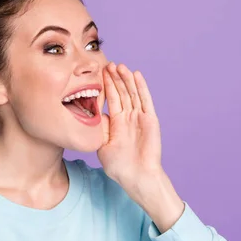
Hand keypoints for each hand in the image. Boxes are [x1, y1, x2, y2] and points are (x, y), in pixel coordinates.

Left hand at [97, 62, 184, 232]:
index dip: (106, 85)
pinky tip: (136, 75)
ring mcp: (140, 117)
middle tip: (108, 63)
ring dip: (126, 79)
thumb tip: (90, 113)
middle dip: (115, 78)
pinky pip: (145, 100)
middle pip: (122, 92)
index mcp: (117, 122)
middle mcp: (129, 117)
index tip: (100, 73)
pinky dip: (141, 87)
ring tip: (120, 65)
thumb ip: (99, 128)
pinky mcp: (150, 120)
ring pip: (132, 93)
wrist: (136, 177)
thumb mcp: (102, 145)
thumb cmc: (119, 166)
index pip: (112, 99)